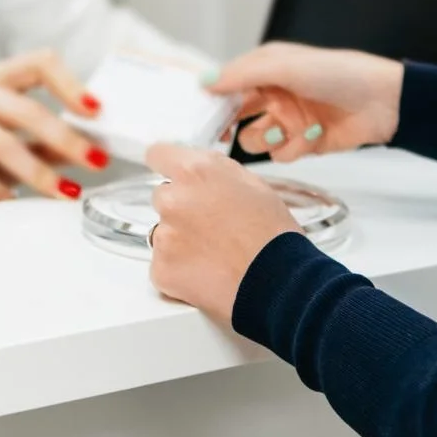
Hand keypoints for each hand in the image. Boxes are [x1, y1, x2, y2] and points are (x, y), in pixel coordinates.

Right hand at [0, 50, 110, 217]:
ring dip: (36, 171)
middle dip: (65, 139)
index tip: (97, 112)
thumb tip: (92, 148)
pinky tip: (11, 199)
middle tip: (94, 162)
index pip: (37, 63)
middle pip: (23, 107)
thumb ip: (47, 143)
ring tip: (62, 191)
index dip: (70, 85)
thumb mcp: (13, 146)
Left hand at [144, 143, 298, 320]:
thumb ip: (217, 172)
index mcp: (196, 172)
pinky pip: (162, 264)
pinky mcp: (161, 269)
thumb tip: (202, 171)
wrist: (278, 283)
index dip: (168, 165)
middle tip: (211, 225)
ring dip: (180, 239)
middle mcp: (173, 199)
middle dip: (181, 207)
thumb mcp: (254, 185)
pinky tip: (207, 271)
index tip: (173, 175)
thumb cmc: (273, 236)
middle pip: (162, 196)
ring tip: (214, 253)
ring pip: (163, 232)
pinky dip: (179, 268)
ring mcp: (164, 236)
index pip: (158, 154)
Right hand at [212, 42, 402, 163]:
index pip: (227, 86)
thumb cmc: (336, 74)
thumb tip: (204, 81)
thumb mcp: (285, 66)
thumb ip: (242, 75)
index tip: (198, 117)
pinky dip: (294, 147)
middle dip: (229, 127)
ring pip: (256, 140)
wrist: (382, 101)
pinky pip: (282, 154)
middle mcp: (273, 95)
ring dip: (267, 139)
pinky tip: (313, 135)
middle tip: (223, 136)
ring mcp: (288, 120)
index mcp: (266, 70)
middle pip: (235, 117)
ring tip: (284, 130)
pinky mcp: (303, 143)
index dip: (212, 102)